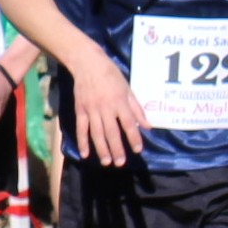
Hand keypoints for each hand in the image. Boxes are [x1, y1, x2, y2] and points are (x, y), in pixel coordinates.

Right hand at [69, 48, 146, 165]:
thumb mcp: (128, 89)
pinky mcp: (80, 110)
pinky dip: (82, 142)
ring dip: (102, 149)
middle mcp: (106, 108)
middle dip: (117, 148)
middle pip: (112, 132)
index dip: (134, 137)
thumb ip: (137, 109)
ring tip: (106, 162)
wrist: (88, 64)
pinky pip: (82, 129)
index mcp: (120, 102)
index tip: (138, 150)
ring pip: (97, 133)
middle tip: (120, 163)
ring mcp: (91, 110)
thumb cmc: (111, 75)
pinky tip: (85, 153)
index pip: (128, 123)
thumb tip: (147, 126)